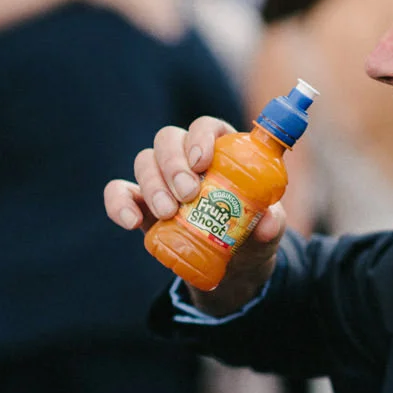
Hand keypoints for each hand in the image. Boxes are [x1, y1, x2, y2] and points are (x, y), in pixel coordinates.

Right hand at [103, 116, 286, 315]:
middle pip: (169, 139)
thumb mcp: (269, 229)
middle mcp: (188, 157)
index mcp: (222, 150)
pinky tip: (130, 221)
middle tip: (187, 194)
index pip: (206, 126)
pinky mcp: (140, 202)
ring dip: (152, 184)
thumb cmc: (252, 233)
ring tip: (168, 213)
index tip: (202, 162)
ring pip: (144, 161)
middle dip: (173, 163)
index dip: (201, 137)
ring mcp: (161, 178)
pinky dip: (119, 203)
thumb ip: (273, 223)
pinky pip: (120, 192)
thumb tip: (268, 224)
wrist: (231, 266)